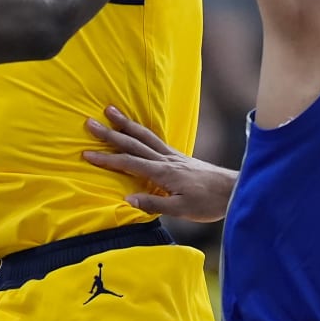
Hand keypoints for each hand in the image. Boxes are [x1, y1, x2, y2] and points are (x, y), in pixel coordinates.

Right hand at [82, 106, 235, 222]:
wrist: (233, 190)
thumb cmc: (208, 203)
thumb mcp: (181, 210)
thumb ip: (154, 205)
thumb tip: (126, 199)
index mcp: (163, 173)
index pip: (129, 163)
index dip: (107, 159)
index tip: (86, 154)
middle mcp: (166, 159)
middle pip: (133, 143)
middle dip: (110, 133)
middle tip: (89, 122)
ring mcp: (172, 155)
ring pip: (144, 135)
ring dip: (125, 123)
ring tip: (110, 110)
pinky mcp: (178, 156)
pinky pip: (155, 138)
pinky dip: (141, 129)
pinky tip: (136, 126)